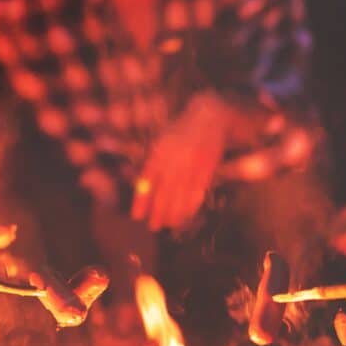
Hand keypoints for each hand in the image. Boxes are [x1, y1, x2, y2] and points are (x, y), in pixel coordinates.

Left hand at [131, 94, 228, 230]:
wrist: (209, 118)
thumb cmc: (182, 131)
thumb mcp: (162, 142)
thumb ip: (153, 163)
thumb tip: (142, 187)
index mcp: (159, 153)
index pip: (146, 182)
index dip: (141, 201)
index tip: (137, 216)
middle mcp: (173, 161)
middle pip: (163, 193)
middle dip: (157, 212)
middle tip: (153, 227)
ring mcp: (190, 166)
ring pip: (180, 196)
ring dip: (174, 213)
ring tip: (169, 224)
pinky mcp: (206, 170)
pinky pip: (196, 193)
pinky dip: (190, 206)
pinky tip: (186, 216)